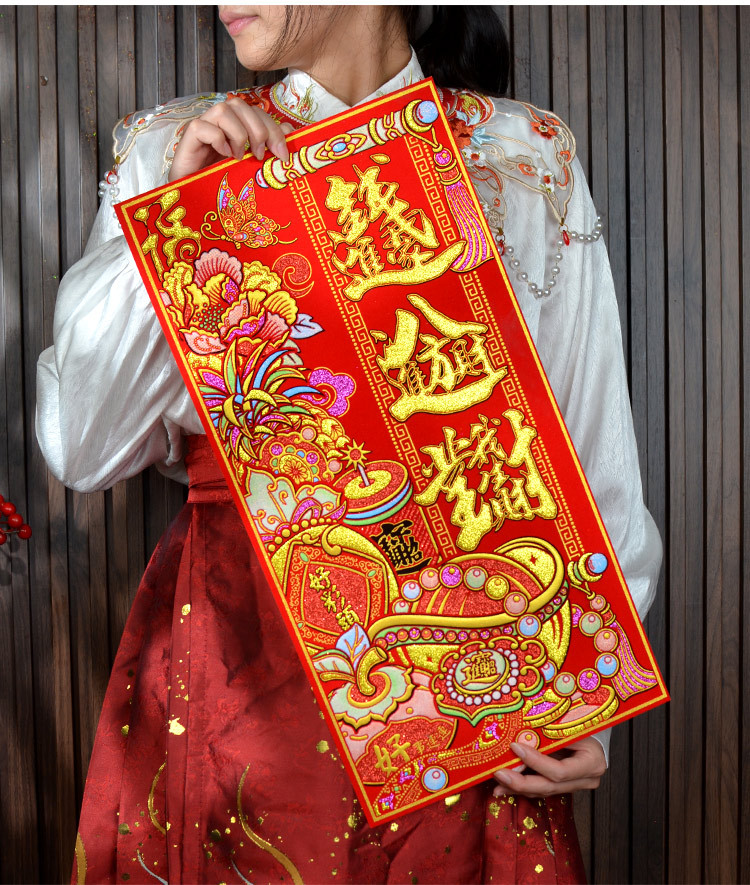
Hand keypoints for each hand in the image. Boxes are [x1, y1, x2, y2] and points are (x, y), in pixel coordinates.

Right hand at [169, 97, 293, 180]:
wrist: (195, 196)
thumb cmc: (223, 180)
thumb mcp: (252, 164)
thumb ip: (269, 146)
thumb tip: (290, 130)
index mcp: (236, 124)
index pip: (257, 112)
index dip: (274, 129)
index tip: (282, 155)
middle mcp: (219, 121)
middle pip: (240, 105)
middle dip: (258, 130)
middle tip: (260, 155)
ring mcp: (203, 127)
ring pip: (223, 110)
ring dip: (238, 134)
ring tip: (240, 157)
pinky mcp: (189, 137)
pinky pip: (203, 127)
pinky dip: (218, 140)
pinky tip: (225, 156)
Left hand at [492, 737, 605, 798]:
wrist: (592, 732)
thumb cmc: (580, 724)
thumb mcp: (566, 726)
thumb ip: (547, 737)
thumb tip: (518, 741)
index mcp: (591, 763)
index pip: (560, 770)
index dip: (536, 762)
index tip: (515, 747)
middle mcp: (586, 779)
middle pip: (551, 786)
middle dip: (522, 782)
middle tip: (500, 774)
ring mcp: (576, 786)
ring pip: (544, 791)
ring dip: (518, 787)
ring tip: (497, 784)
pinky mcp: (564, 787)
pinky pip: (542, 789)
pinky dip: (523, 787)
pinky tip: (505, 786)